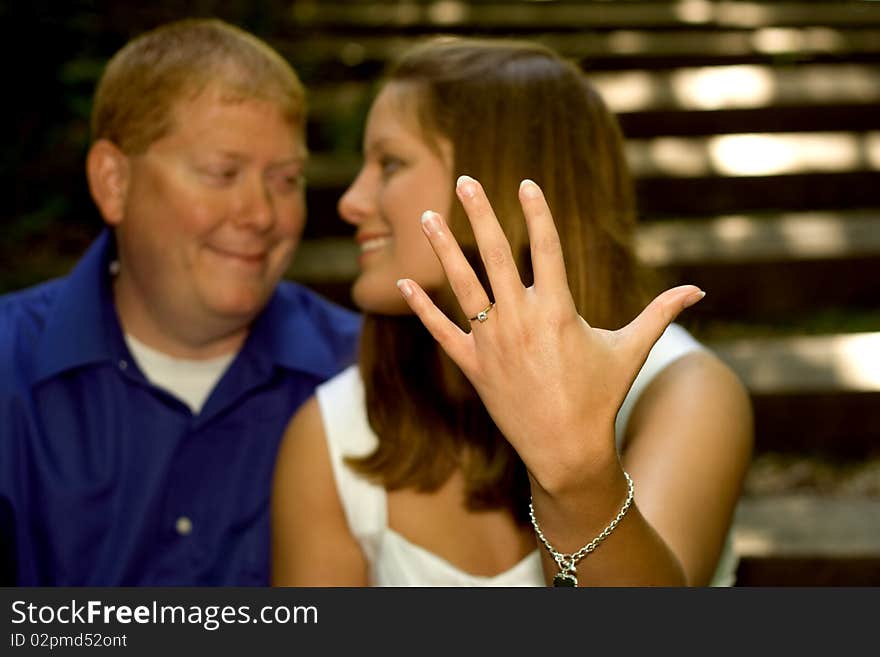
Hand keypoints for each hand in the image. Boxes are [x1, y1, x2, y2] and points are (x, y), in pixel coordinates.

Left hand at [396, 176, 704, 494]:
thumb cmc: (601, 398)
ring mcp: (492, 342)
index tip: (525, 183)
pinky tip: (402, 282)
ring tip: (424, 218)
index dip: (536, 212)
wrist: (567, 451)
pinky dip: (421, 307)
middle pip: (496, 254)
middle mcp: (520, 318)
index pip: (546, 247)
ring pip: (461, 285)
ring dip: (443, 249)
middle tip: (465, 179)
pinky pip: (441, 330)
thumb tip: (701, 290)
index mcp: (558, 309)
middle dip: (479, 213)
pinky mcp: (472, 365)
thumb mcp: (631, 350)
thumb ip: (660, 313)